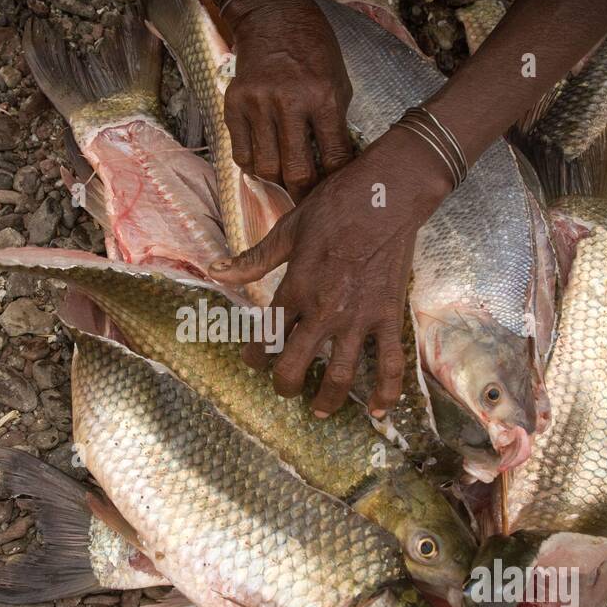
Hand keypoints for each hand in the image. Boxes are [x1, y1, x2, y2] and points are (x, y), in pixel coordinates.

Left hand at [209, 126, 453, 416]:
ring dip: (328, 400)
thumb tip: (216, 271)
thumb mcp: (288, 230)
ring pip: (340, 375)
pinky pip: (390, 363)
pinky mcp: (389, 316)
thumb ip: (254, 259)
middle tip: (286, 388)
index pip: (266, 336)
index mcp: (295, 288)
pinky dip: (386, 392)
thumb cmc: (335, 206)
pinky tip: (379, 411)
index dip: (255, 356)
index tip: (254, 361)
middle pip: (295, 366)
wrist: (387, 195)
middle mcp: (324, 310)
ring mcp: (359, 318)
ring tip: (321, 411)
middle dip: (285, 385)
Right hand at [223, 0, 353, 197]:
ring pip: (266, 168)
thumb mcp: (338, 83)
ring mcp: (257, 103)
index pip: (333, 157)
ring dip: (277, 180)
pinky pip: (241, 153)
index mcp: (323, 97)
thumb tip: (336, 167)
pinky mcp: (234, 103)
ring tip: (285, 177)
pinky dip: (253, 164)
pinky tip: (264, 159)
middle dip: (304, 191)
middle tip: (308, 197)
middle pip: (296, 171)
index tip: (335, 189)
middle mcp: (289, 101)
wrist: (273, 16)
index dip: (335, 181)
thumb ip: (335, 125)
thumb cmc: (313, 50)